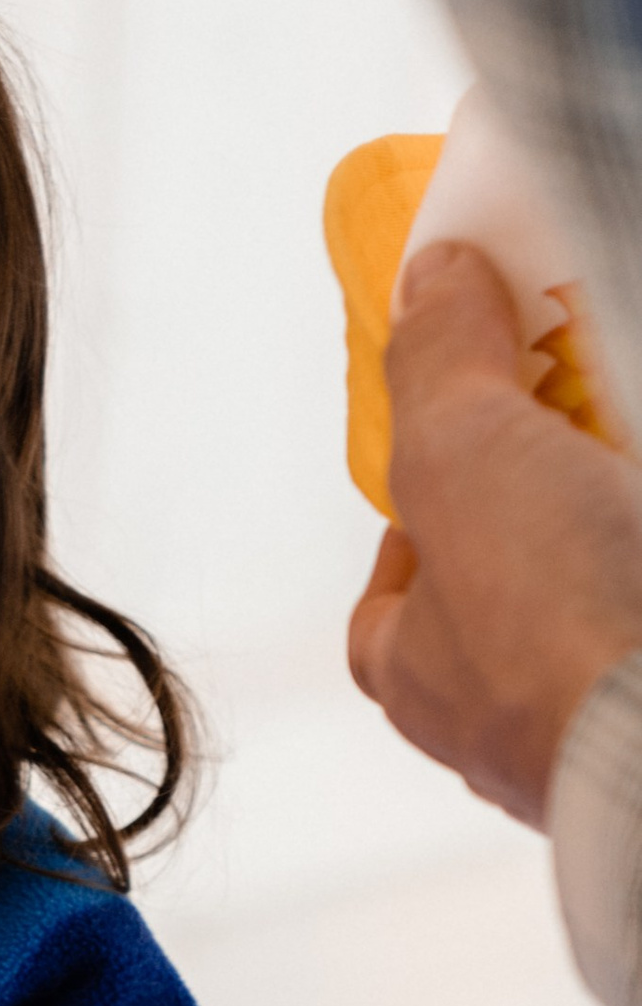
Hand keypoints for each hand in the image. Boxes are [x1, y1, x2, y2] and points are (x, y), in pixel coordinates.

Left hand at [347, 241, 641, 822]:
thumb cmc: (560, 623)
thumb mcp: (461, 449)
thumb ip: (439, 361)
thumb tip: (429, 280)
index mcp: (432, 681)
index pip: (388, 618)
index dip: (408, 544)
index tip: (445, 472)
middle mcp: (528, 721)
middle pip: (522, 613)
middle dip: (556, 530)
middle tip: (585, 449)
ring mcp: (624, 725)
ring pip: (612, 626)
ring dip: (621, 543)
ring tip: (633, 464)